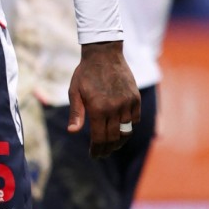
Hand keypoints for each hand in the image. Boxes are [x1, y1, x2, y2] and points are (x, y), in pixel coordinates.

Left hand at [67, 40, 140, 158]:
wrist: (103, 53)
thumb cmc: (85, 72)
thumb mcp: (75, 91)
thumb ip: (75, 112)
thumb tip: (72, 131)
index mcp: (98, 108)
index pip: (100, 138)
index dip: (97, 150)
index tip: (94, 155)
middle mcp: (114, 109)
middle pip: (113, 138)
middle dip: (107, 149)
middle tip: (102, 153)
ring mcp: (127, 103)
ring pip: (126, 131)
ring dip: (119, 141)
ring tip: (112, 145)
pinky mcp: (135, 98)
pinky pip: (134, 119)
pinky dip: (129, 126)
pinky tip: (121, 128)